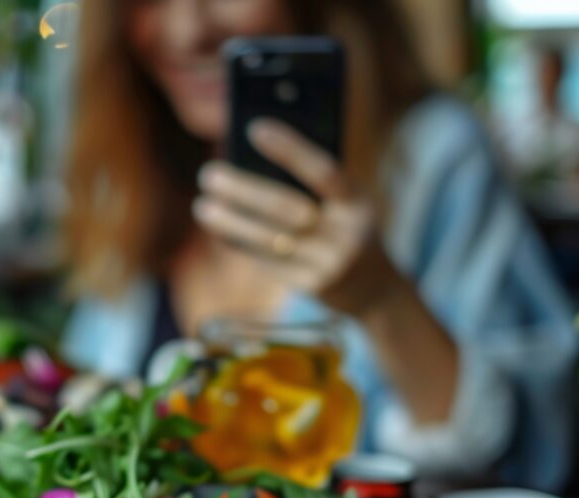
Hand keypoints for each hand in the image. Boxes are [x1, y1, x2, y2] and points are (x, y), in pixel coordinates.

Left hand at [192, 119, 400, 316]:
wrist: (376, 288)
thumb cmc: (347, 228)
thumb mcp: (345, 203)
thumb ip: (312, 184)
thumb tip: (253, 157)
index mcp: (357, 202)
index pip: (322, 170)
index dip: (290, 148)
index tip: (254, 128)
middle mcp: (346, 234)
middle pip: (284, 208)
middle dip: (241, 190)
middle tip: (208, 174)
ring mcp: (329, 264)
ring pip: (268, 240)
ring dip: (230, 222)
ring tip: (202, 206)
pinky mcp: (311, 287)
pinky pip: (267, 263)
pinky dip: (240, 244)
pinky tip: (219, 231)